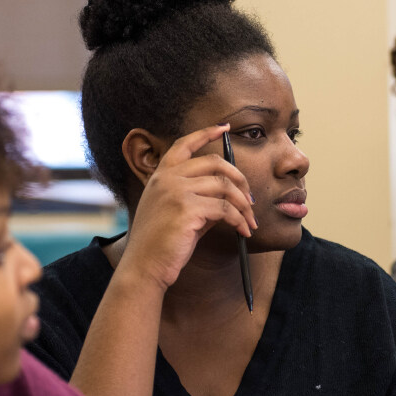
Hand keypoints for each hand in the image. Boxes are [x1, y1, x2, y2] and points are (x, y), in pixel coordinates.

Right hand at [121, 124, 255, 289]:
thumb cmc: (162, 243)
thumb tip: (230, 193)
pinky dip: (240, 220)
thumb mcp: (177, 211)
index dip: (206, 133)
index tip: (224, 128)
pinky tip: (243, 231)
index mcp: (160, 175)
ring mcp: (176, 191)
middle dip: (240, 179)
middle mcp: (167, 178)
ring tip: (250, 221)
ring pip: (225, 187)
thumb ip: (198, 196)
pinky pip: (226, 209)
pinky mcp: (187, 209)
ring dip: (244, 205)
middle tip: (251, 199)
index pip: (184, 144)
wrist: (144, 267)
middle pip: (215, 163)